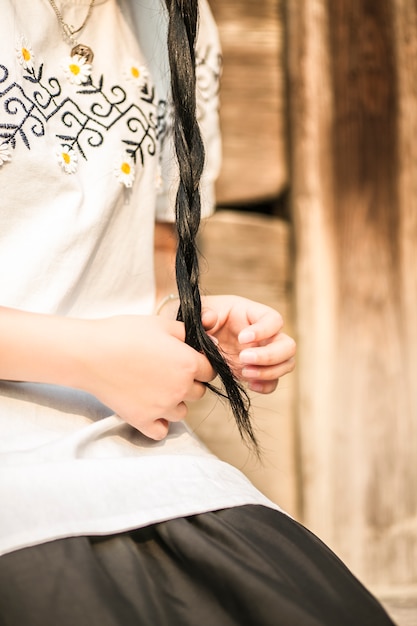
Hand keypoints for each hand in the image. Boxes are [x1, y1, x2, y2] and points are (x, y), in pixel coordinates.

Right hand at [78, 316, 214, 439]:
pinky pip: (162, 431)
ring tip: (155, 387)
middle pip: (199, 392)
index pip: (210, 370)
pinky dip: (159, 422)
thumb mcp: (161, 324)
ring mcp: (162, 408)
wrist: (90, 353)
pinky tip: (150, 407)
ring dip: (175, 402)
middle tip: (166, 370)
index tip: (186, 358)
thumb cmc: (124, 334)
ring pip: (183, 412)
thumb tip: (207, 339)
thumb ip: (188, 333)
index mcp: (188, 364)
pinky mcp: (143, 421)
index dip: (200, 363)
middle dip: (188, 382)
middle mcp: (180, 389)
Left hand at [201, 295, 295, 393]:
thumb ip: (204, 314)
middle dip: (269, 355)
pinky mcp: (259, 370)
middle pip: (288, 345)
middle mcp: (265, 334)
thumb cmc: (201, 318)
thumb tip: (209, 319)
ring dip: (269, 372)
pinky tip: (249, 384)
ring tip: (244, 372)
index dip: (263, 330)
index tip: (242, 339)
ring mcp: (264, 353)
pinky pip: (274, 381)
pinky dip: (266, 386)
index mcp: (253, 314)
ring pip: (286, 364)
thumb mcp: (199, 310)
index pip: (273, 320)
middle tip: (244, 358)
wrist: (195, 337)